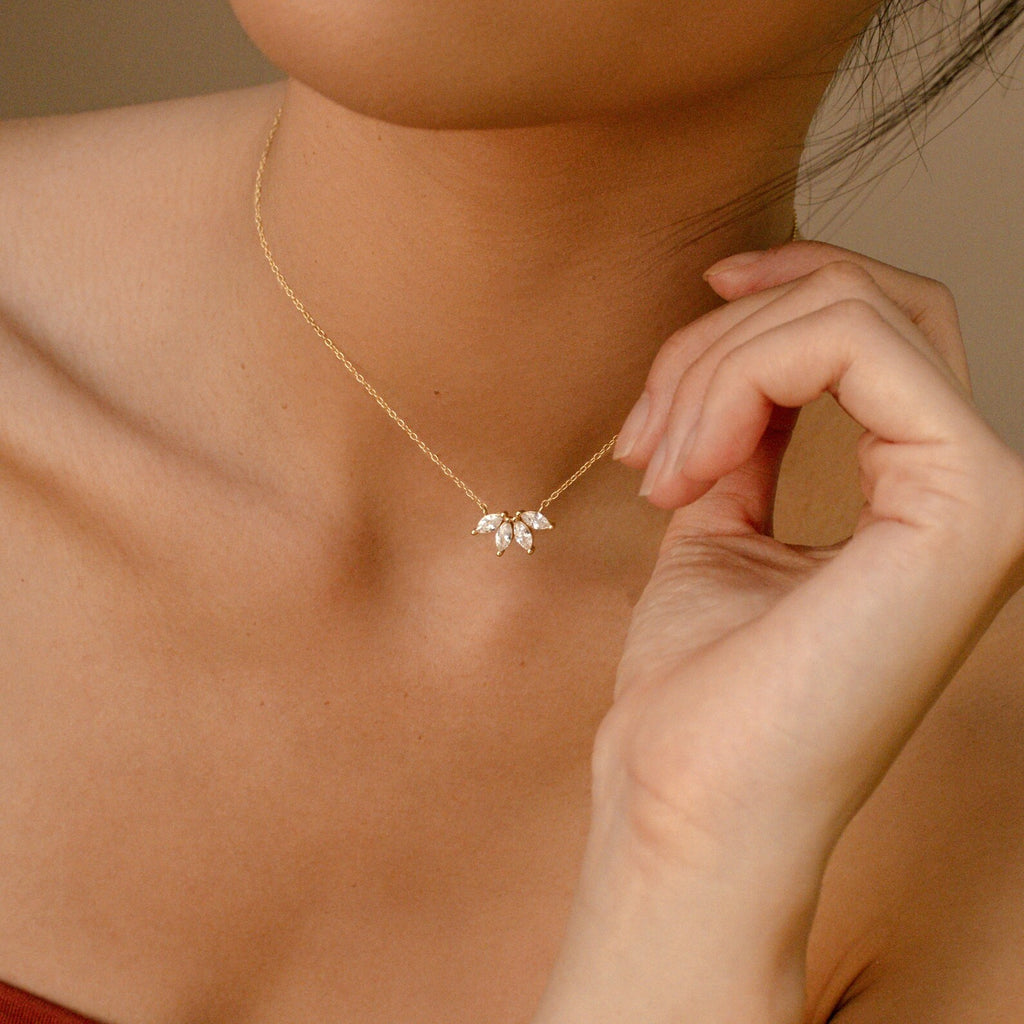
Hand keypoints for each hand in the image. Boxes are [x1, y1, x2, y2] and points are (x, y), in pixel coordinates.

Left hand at [534, 242, 1023, 1023]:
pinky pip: (851, 346)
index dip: (785, 292)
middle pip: (872, 302)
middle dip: (725, 338)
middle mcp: (978, 486)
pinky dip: (736, 381)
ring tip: (653, 465)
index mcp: (926, 491)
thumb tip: (755, 335)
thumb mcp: (722, 515)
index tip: (698, 303)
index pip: (887, 328)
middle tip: (646, 436)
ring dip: (712, 367)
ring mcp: (989, 493)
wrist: (688, 796)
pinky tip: (682, 472)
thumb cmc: (700, 681)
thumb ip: (756, 426)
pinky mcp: (969, 504)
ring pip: (852, 312)